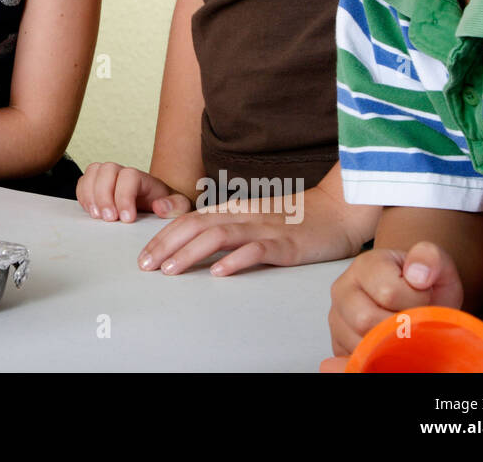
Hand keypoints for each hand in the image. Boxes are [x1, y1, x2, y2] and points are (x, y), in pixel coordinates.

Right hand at [76, 162, 190, 221]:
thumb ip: (175, 206)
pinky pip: (83, 182)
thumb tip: (159, 206)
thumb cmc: (168, 207)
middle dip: (104, 195)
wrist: (160, 207)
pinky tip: (91, 212)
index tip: (127, 219)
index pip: (129, 176)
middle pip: (107, 169)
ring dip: (90, 195)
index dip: (124, 196)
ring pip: (93, 172)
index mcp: (144, 178)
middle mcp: (124, 174)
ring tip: (97, 216)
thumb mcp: (179, 208)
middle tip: (109, 219)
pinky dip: (83, 196)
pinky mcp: (97, 187)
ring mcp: (109, 178)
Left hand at [136, 183, 373, 275]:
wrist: (338, 210)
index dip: (163, 236)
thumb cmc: (293, 218)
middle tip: (146, 266)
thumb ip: (225, 225)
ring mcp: (265, 228)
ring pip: (220, 236)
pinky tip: (219, 272)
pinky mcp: (286, 243)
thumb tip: (190, 239)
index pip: (189, 220)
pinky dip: (236, 260)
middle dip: (166, 245)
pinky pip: (257, 250)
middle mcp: (243, 215)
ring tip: (171, 270)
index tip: (143, 256)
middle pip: (196, 226)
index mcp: (233, 210)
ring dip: (191, 253)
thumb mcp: (253, 217)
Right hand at [328, 241, 464, 356]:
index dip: (416, 301)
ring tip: (404, 332)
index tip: (424, 297)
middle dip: (400, 326)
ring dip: (389, 345)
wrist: (418, 302)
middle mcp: (343, 290)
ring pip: (358, 343)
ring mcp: (337, 319)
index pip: (388, 292)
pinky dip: (377, 359)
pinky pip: (353, 360)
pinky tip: (391, 348)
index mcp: (364, 266)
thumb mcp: (437, 266)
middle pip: (365, 320)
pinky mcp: (337, 344)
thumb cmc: (425, 287)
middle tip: (415, 320)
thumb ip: (431, 258)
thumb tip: (417, 275)